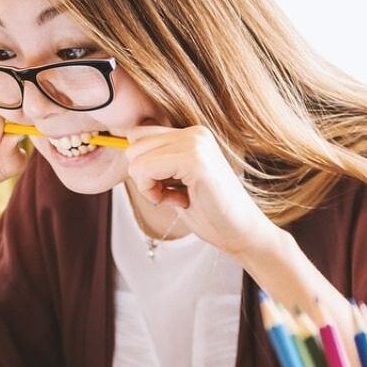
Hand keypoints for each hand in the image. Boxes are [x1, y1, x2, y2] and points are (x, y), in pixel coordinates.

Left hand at [124, 124, 280, 256]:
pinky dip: (153, 192)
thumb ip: (157, 162)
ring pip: (136, 158)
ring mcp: (195, 143)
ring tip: (179, 197)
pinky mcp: (194, 159)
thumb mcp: (176, 181)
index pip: (139, 135)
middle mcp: (194, 132)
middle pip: (133, 144)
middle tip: (173, 195)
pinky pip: (145, 169)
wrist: (242, 234)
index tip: (168, 188)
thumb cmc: (210, 213)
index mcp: (192, 134)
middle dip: (144, 176)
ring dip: (149, 186)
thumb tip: (124, 148)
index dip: (144, 167)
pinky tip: (180, 201)